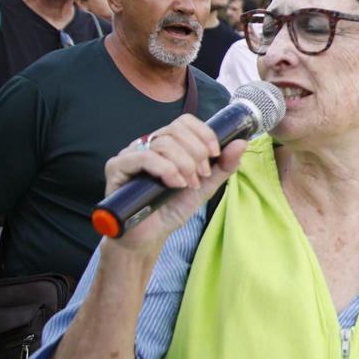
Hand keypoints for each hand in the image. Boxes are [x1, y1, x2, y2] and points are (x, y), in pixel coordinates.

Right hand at [101, 116, 246, 254]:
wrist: (149, 237)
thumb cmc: (171, 209)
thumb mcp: (204, 186)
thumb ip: (223, 166)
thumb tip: (241, 142)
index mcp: (167, 144)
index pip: (185, 122)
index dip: (203, 134)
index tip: (214, 154)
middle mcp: (147, 144)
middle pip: (175, 130)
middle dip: (196, 152)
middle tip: (201, 175)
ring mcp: (130, 154)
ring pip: (162, 142)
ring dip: (183, 163)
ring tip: (188, 184)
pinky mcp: (117, 168)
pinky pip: (144, 157)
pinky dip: (166, 169)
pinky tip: (175, 184)